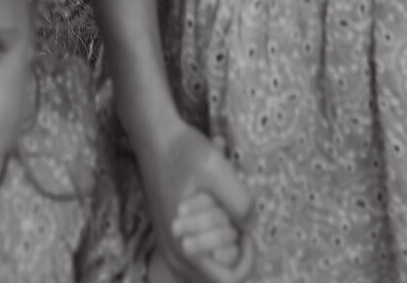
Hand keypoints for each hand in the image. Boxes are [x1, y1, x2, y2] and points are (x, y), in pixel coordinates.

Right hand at [137, 122, 254, 282]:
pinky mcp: (172, 239)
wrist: (155, 137)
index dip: (247, 260)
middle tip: (232, 215)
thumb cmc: (183, 151)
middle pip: (221, 275)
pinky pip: (201, 254)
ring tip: (222, 210)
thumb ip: (239, 203)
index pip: (230, 280)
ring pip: (212, 265)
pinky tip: (213, 208)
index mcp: (184, 248)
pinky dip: (213, 237)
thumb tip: (251, 227)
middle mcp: (175, 257)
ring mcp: (172, 250)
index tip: (247, 231)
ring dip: (224, 242)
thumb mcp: (217, 169)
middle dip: (235, 249)